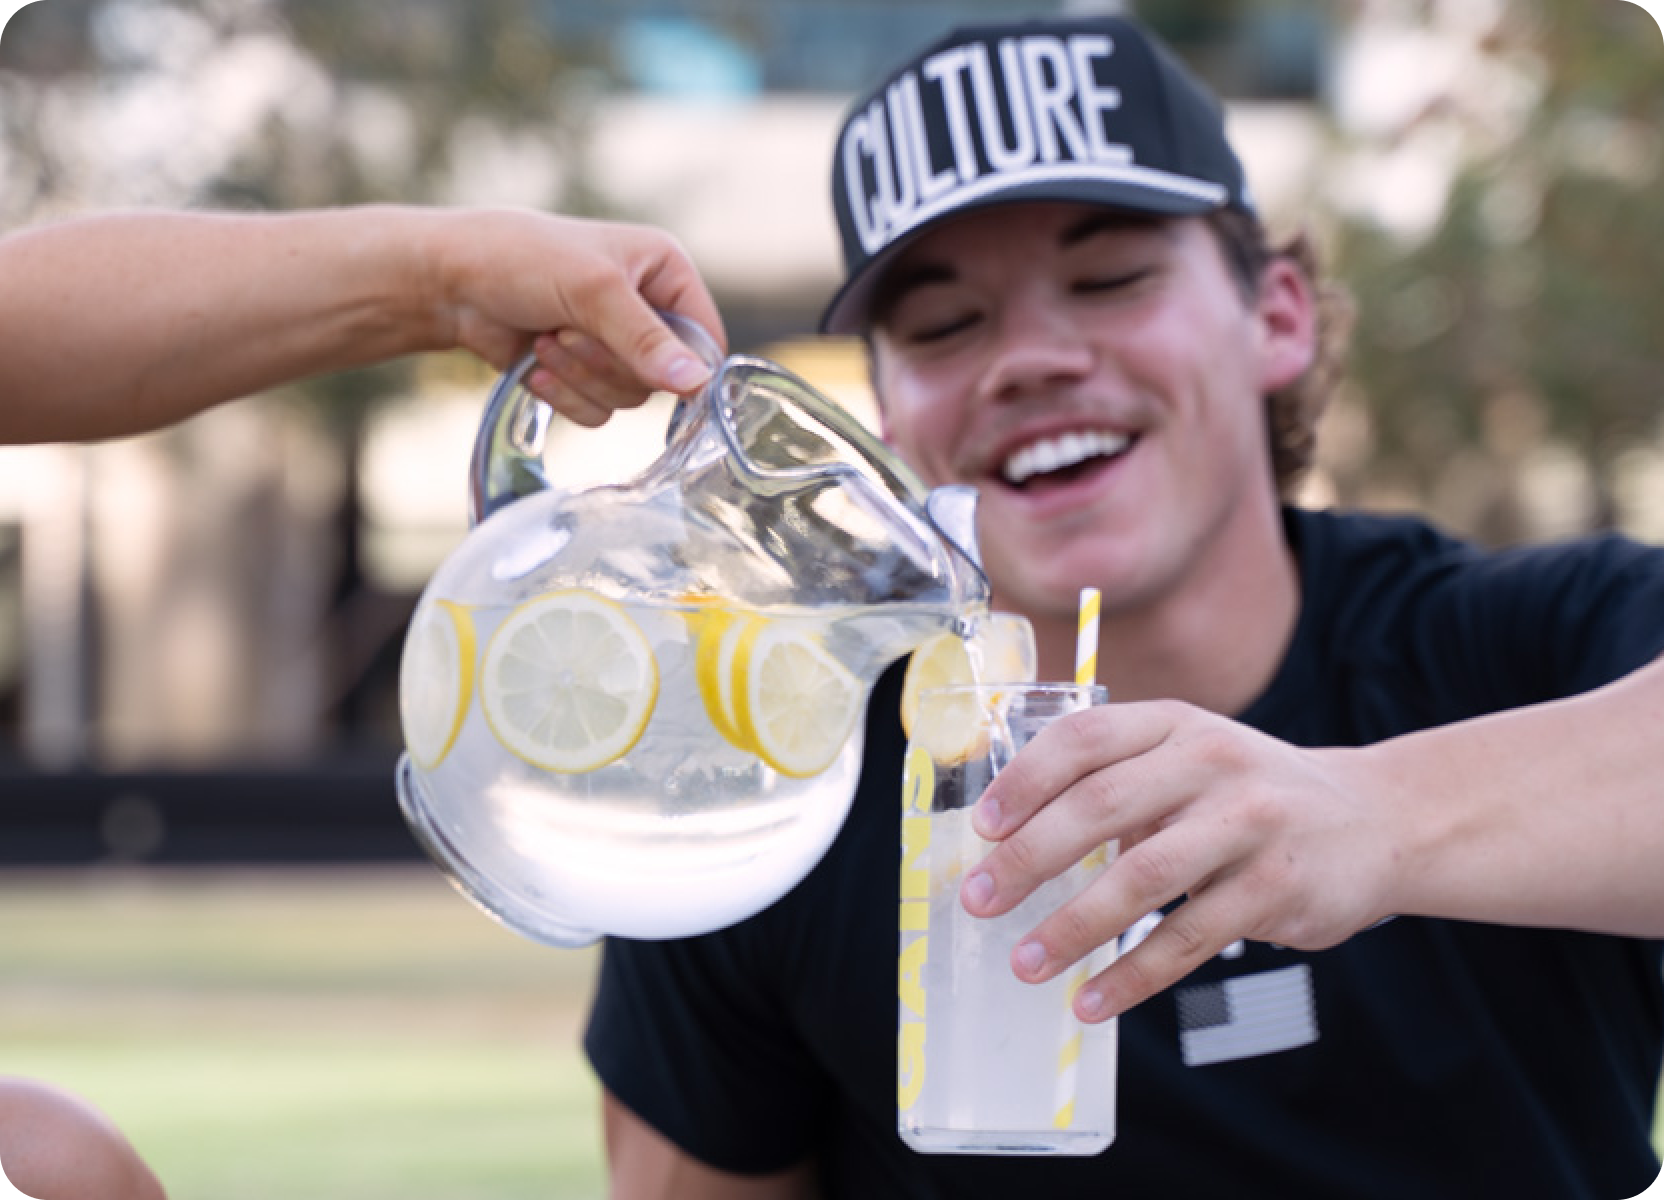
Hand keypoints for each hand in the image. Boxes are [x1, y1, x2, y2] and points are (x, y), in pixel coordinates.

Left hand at [429, 209, 726, 425]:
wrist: (450, 282)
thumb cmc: (520, 259)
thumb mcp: (592, 291)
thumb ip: (645, 340)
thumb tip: (696, 383)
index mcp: (665, 271)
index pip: (705, 339)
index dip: (684, 366)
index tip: (655, 376)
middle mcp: (647, 309)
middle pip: (663, 378)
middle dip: (607, 363)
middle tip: (568, 331)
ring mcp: (614, 345)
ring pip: (628, 398)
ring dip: (581, 376)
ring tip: (546, 339)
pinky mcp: (583, 374)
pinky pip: (598, 412)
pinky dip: (564, 394)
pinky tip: (535, 365)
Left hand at [959, 701, 1398, 1021]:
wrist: (1377, 821)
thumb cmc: (1253, 793)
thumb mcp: (1191, 757)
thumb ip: (1117, 781)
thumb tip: (1011, 839)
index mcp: (1175, 725)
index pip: (1084, 739)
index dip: (1025, 781)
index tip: (982, 827)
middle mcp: (1211, 763)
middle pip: (1101, 806)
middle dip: (1028, 859)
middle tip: (980, 900)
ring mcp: (1249, 825)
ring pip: (1143, 878)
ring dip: (1074, 927)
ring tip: (1027, 964)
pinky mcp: (1276, 888)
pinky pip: (1189, 939)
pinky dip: (1133, 974)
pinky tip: (1093, 1000)